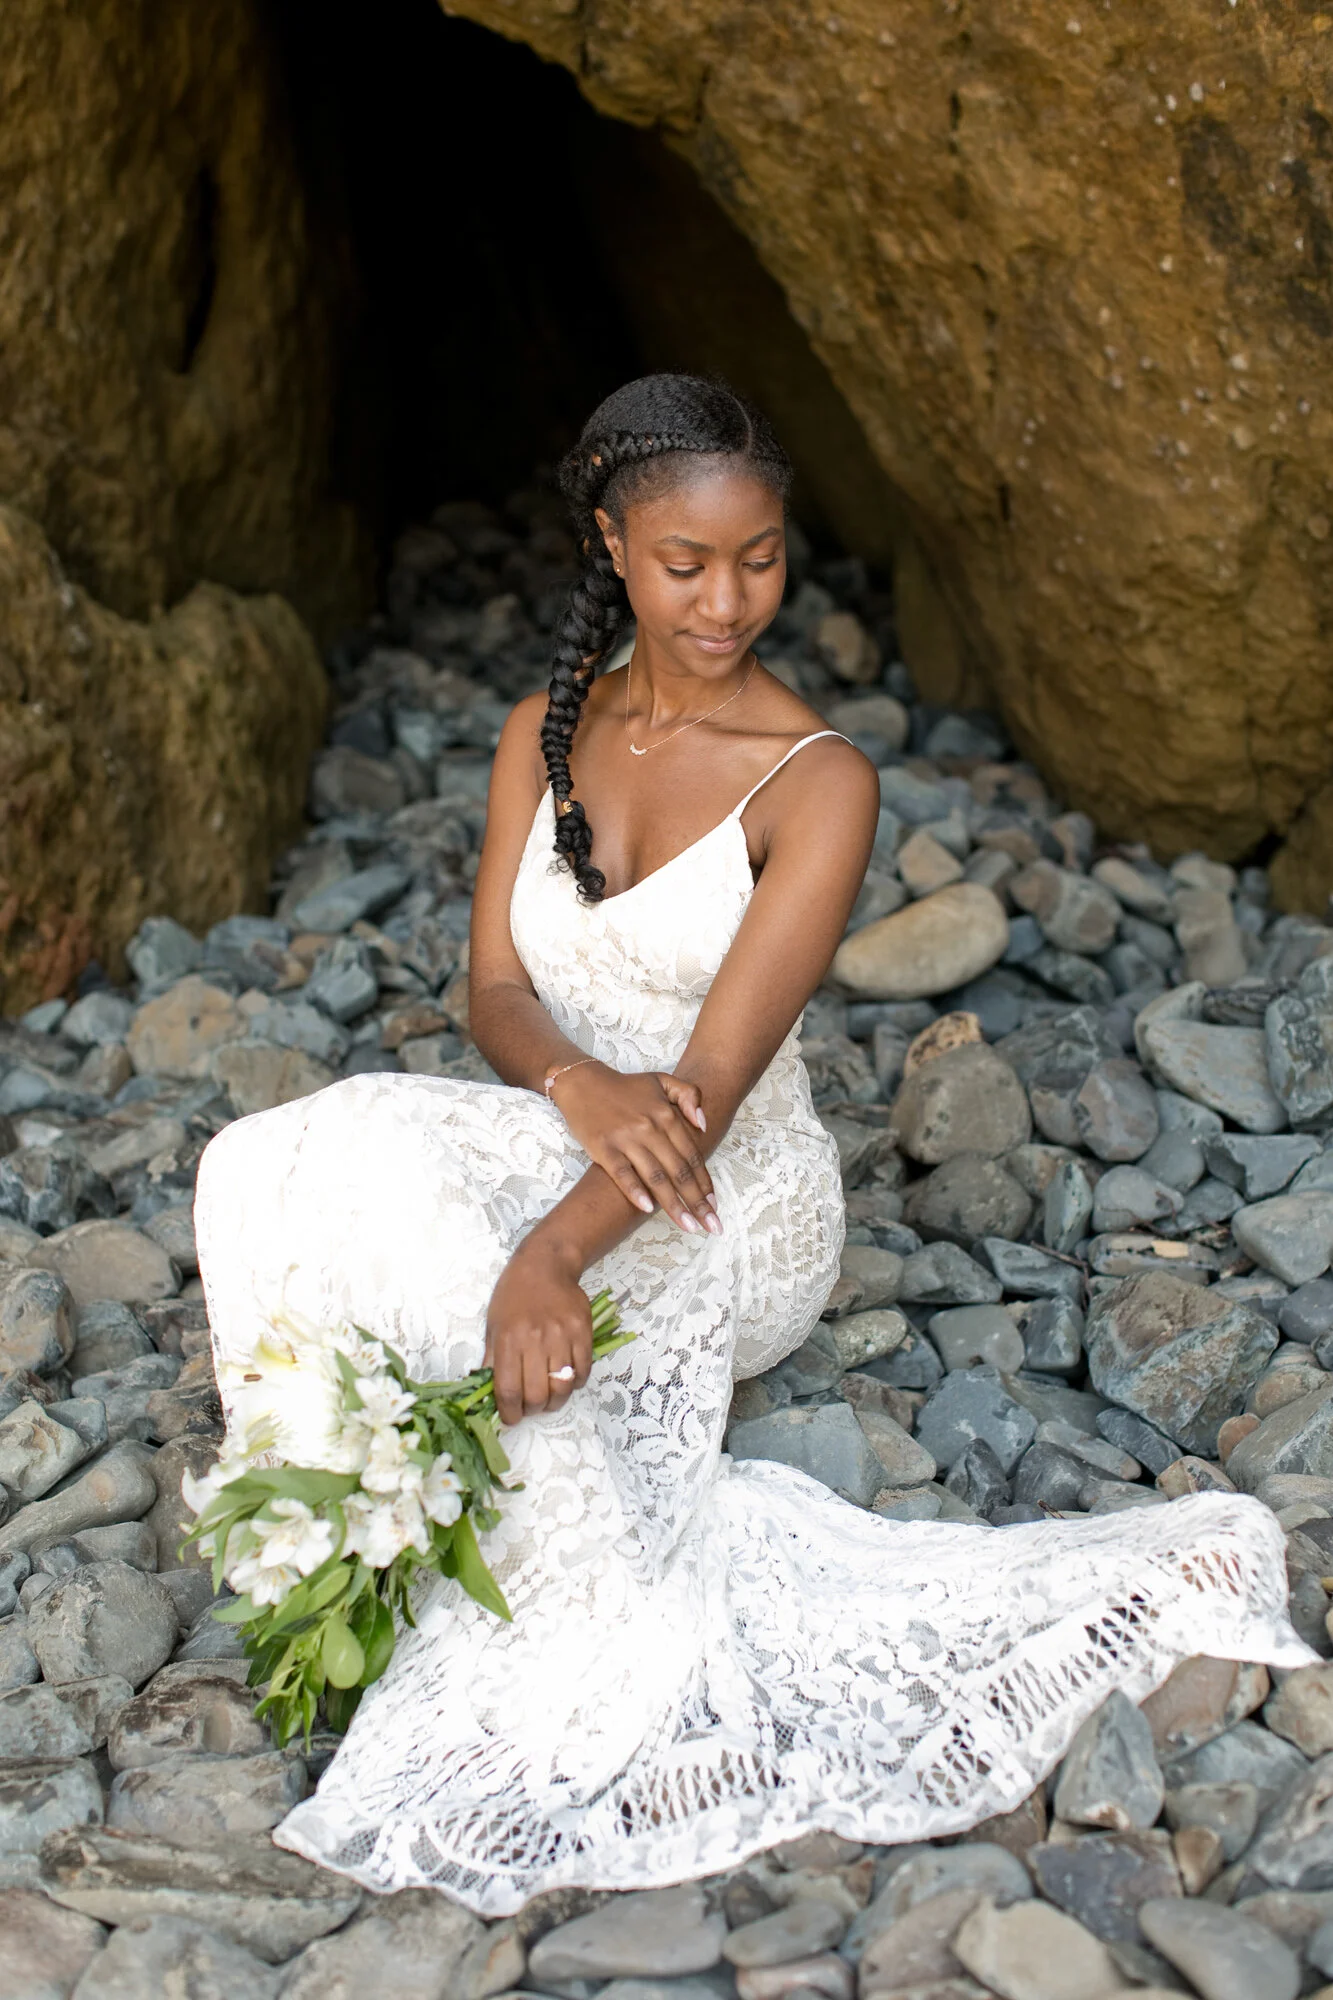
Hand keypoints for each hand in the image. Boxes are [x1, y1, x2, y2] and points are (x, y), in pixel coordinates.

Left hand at [484, 1241, 592, 1425]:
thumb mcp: (494, 1325)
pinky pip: (582, 1371)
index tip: (511, 1418)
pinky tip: (565, 1379)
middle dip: (533, 1411)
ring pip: (562, 1388)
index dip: (510, 1413)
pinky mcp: (583, 1332)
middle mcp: (535, 1339)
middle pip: (537, 1395)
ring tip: (549, 1398)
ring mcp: (562, 1336)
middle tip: (530, 1408)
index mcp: (508, 1339)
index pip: (509, 1390)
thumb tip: (488, 1391)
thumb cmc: (514, 1295)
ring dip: (555, 1402)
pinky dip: (574, 1383)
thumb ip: (492, 1359)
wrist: (545, 1265)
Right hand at [549, 1063, 719, 1235]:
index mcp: (666, 1116)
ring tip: (689, 1226)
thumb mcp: (662, 1081)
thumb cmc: (624, 1086)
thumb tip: (704, 1125)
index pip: (692, 1156)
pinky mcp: (603, 1148)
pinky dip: (635, 1191)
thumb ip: (689, 1095)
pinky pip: (622, 1174)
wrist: (582, 1083)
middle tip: (712, 1226)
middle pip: (679, 1172)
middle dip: (697, 1202)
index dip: (705, 1183)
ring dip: (674, 1205)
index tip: (714, 1206)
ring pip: (656, 1177)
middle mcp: (650, 1129)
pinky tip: (648, 1209)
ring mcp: (626, 1139)